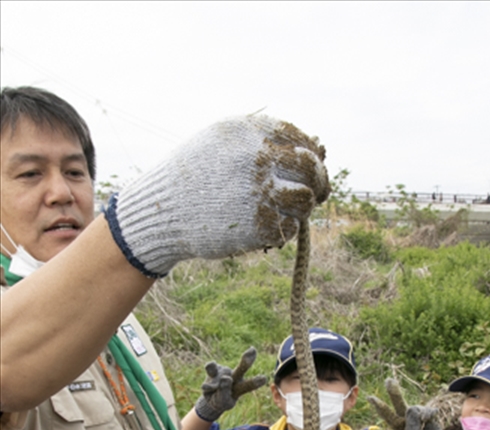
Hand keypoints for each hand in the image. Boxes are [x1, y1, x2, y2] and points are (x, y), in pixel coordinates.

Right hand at [105, 116, 329, 275]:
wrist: (163, 211)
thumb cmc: (194, 177)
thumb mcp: (222, 141)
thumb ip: (263, 140)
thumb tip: (315, 150)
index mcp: (250, 132)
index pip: (300, 139)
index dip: (312, 156)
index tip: (313, 167)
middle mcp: (258, 158)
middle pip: (311, 168)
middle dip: (318, 181)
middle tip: (317, 192)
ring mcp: (260, 192)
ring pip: (306, 199)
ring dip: (302, 206)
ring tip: (285, 209)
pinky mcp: (260, 226)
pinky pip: (291, 227)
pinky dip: (285, 228)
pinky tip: (265, 226)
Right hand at [195, 347, 265, 421]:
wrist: (209, 399)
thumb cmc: (220, 400)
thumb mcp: (223, 402)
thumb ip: (224, 392)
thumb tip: (225, 377)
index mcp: (242, 387)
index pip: (249, 384)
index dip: (255, 382)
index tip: (264, 379)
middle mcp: (235, 377)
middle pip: (241, 368)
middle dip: (246, 361)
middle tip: (253, 350)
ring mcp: (223, 372)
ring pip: (223, 373)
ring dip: (220, 382)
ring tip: (221, 386)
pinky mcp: (213, 370)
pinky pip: (211, 369)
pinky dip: (208, 380)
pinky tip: (206, 387)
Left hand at [368, 380, 445, 429]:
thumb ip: (412, 425)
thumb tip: (414, 408)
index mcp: (397, 425)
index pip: (386, 414)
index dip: (379, 406)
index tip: (370, 398)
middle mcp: (405, 417)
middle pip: (398, 403)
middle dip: (394, 392)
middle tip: (389, 381)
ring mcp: (417, 415)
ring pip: (416, 409)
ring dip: (421, 416)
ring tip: (424, 429)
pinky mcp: (428, 414)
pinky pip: (428, 411)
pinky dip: (429, 416)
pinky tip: (429, 422)